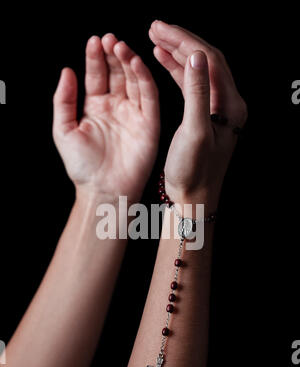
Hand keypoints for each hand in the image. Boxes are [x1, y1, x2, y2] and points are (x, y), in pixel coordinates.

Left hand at [53, 34, 159, 202]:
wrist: (103, 190)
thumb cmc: (82, 166)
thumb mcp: (64, 130)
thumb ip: (63, 100)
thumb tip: (67, 71)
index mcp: (95, 108)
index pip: (96, 75)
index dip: (95, 58)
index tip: (94, 41)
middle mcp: (116, 107)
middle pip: (116, 73)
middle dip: (113, 54)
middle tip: (109, 39)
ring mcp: (134, 114)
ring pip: (133, 80)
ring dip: (128, 61)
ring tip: (120, 46)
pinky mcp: (150, 123)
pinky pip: (149, 96)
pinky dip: (144, 78)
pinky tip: (136, 63)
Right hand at [149, 21, 246, 210]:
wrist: (193, 198)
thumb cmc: (193, 172)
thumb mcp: (195, 132)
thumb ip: (198, 93)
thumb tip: (196, 56)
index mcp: (230, 106)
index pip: (210, 61)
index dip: (185, 41)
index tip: (160, 29)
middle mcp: (228, 104)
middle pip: (206, 61)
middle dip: (181, 41)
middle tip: (155, 27)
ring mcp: (217, 109)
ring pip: (198, 70)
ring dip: (178, 52)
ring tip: (155, 38)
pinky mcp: (205, 116)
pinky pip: (192, 85)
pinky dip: (177, 70)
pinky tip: (163, 59)